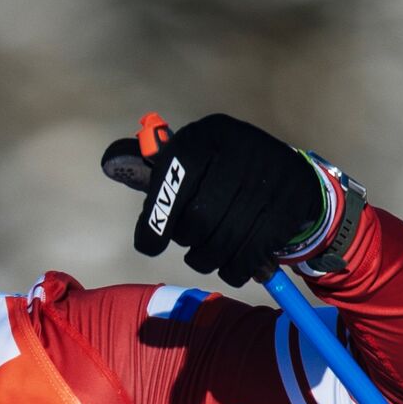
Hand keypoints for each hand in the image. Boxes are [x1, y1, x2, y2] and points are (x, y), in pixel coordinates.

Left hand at [124, 113, 321, 286]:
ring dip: (208, 260)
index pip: (174, 178)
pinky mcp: (293, 203)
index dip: (157, 218)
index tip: (148, 247)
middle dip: (187, 239)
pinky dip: (236, 268)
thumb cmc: (220, 174)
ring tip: (204, 259)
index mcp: (206, 134)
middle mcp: (241, 146)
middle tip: (188, 243)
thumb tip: (109, 162)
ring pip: (225, 238)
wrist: (287, 176)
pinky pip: (254, 250)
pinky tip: (231, 266)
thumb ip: (153, 169)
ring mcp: (271, 175)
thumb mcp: (190, 162)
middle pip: (199, 217)